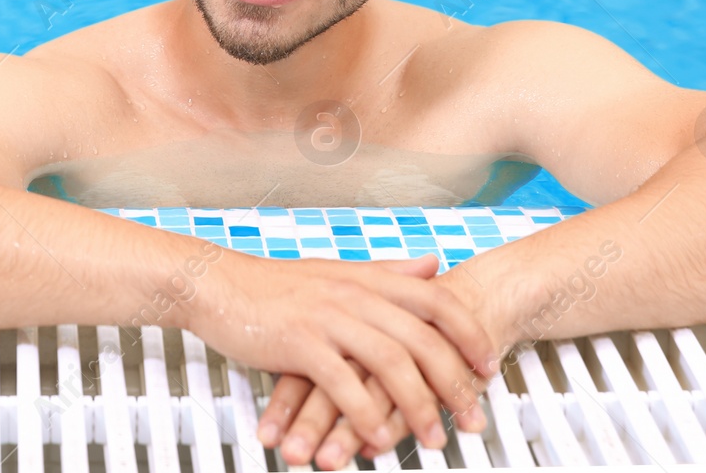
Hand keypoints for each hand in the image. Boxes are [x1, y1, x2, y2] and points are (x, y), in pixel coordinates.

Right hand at [185, 250, 497, 452]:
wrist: (216, 284)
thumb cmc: (274, 284)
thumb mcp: (338, 270)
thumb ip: (387, 271)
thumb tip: (432, 265)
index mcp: (366, 278)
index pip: (435, 300)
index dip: (468, 333)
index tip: (489, 364)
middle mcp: (353, 293)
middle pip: (422, 338)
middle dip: (455, 383)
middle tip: (473, 417)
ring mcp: (327, 316)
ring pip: (390, 363)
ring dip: (417, 408)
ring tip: (433, 439)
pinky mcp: (299, 342)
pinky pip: (343, 384)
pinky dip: (365, 415)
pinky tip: (376, 438)